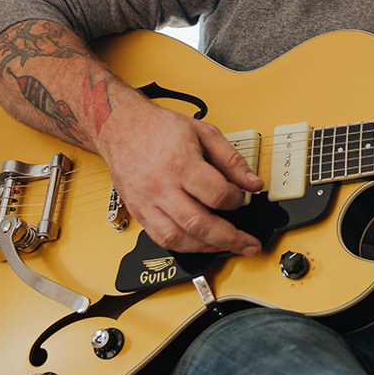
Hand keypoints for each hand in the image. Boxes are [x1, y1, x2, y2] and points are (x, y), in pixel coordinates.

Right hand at [96, 97, 265, 254]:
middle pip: (199, 223)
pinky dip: (185, 246)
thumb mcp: (204, 132)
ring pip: (179, 238)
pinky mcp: (138, 212)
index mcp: (180, 162)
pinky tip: (201, 243)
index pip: (216, 194)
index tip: (242, 197)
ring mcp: (147, 202)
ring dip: (208, 247)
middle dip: (230, 239)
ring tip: (228, 246)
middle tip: (250, 246)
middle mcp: (161, 186)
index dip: (236, 200)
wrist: (121, 127)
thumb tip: (253, 184)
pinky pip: (162, 240)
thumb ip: (232, 160)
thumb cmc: (160, 128)